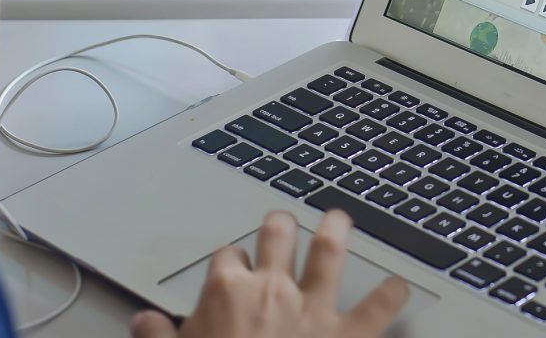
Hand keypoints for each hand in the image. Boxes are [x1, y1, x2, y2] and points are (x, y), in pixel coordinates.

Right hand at [130, 210, 407, 337]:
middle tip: (284, 222)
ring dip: (337, 231)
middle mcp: (271, 288)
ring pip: (328, 251)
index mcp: (226, 292)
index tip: (232, 270)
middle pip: (277, 234)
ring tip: (341, 219)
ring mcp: (311, 307)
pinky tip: (401, 286)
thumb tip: (144, 322)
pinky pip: (375, 308)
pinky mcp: (345, 334)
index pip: (227, 258)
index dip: (231, 264)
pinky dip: (391, 295)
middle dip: (281, 225)